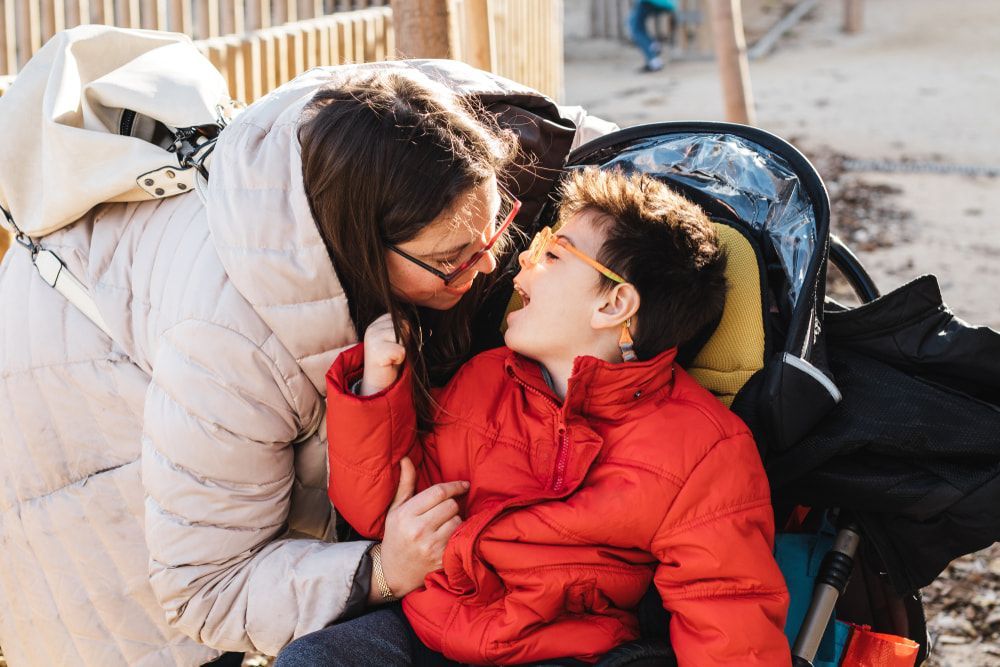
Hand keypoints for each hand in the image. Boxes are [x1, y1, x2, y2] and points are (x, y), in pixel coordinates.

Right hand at [360, 313, 405, 395]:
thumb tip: (413, 324)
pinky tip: (390, 363)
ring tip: (392, 357)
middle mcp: (372, 328)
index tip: (394, 345)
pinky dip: (400, 359)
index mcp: (376, 324)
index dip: (404, 333)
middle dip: (404, 340)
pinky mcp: (376, 351)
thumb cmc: (390, 360)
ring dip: (403, 349)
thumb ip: (401, 328)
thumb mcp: (395, 339)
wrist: (378, 383)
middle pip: (404, 325)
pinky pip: (401, 351)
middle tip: (393, 353)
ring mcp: (373, 339)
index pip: (401, 318)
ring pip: (403, 336)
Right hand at [375, 457, 468, 599]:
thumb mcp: (395, 510)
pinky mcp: (441, 559)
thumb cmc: (395, 537)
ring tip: (444, 526)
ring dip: (455, 521)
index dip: (454, 486)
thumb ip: (405, 484)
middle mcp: (418, 530)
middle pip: (451, 505)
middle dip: (451, 505)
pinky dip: (457, 535)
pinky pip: (459, 537)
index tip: (464, 485)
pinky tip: (448, 538)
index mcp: (406, 515)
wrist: (392, 573)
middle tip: (445, 511)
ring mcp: (431, 546)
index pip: (438, 492)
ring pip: (458, 520)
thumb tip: (406, 458)